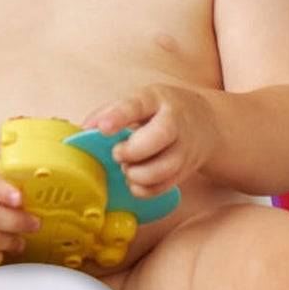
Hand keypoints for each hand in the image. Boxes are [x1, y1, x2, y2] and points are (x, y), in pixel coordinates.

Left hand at [82, 85, 218, 198]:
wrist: (204, 124)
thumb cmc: (161, 112)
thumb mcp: (139, 101)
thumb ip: (109, 112)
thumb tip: (83, 129)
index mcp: (157, 99)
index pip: (137, 105)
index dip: (118, 117)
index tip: (103, 129)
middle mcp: (174, 122)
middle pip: (158, 137)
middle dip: (132, 152)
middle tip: (118, 154)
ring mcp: (183, 149)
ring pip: (163, 168)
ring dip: (137, 174)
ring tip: (127, 168)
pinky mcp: (184, 171)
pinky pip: (162, 187)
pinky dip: (143, 189)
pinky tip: (135, 180)